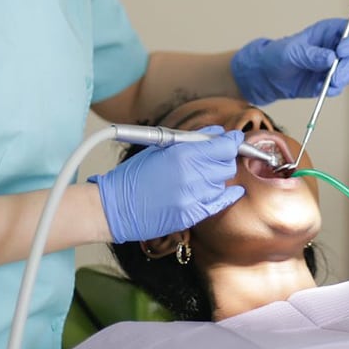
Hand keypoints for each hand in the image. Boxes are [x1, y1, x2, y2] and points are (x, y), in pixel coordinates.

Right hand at [92, 127, 245, 242]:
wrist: (114, 208)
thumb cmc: (132, 176)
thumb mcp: (159, 149)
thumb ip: (191, 140)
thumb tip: (215, 133)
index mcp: (182, 155)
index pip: (223, 146)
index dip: (232, 141)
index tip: (234, 139)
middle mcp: (191, 176)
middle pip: (227, 165)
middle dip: (224, 158)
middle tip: (216, 156)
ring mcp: (192, 199)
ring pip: (223, 183)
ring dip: (218, 177)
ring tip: (202, 175)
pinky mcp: (191, 216)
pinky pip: (220, 203)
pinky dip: (228, 195)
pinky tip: (233, 190)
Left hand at [230, 15, 348, 104]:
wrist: (267, 76)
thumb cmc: (277, 55)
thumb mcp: (291, 52)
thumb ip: (311, 55)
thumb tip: (331, 59)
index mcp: (330, 31)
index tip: (342, 51)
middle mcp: (336, 46)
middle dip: (348, 66)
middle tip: (334, 77)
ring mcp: (335, 65)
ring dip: (342, 79)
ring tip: (326, 84)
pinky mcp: (329, 81)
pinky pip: (339, 86)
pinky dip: (333, 90)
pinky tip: (320, 89)